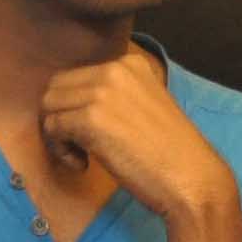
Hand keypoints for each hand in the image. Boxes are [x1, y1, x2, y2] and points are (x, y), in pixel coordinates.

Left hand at [40, 52, 239, 225]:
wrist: (192, 178)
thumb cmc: (170, 153)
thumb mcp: (145, 106)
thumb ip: (114, 95)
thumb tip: (72, 103)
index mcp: (130, 63)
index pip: (77, 76)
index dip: (75, 107)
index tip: (94, 133)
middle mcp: (115, 69)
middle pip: (56, 87)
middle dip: (60, 117)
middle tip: (81, 146)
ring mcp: (102, 92)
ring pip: (49, 106)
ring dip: (58, 135)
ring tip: (84, 157)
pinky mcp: (91, 119)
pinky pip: (52, 128)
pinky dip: (61, 150)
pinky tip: (85, 165)